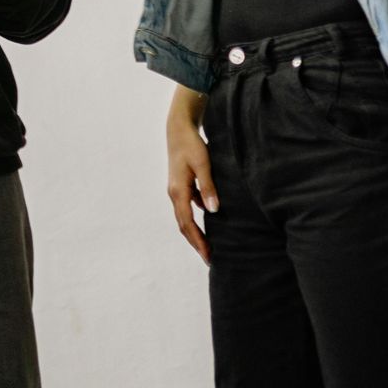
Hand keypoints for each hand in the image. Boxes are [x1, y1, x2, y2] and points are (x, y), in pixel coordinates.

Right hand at [166, 89, 217, 265]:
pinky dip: (196, 220)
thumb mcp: (203, 164)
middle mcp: (174, 194)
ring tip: (208, 246)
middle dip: (196, 243)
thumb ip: (208, 187)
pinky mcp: (181, 186)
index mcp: (178, 191)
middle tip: (209, 259)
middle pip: (183, 225)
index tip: (209, 256)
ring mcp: (176, 190)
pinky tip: (210, 222)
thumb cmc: (192, 145)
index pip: (188, 223)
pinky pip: (187, 208)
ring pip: (184, 217)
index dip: (198, 241)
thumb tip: (213, 211)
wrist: (178, 129)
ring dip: (195, 233)